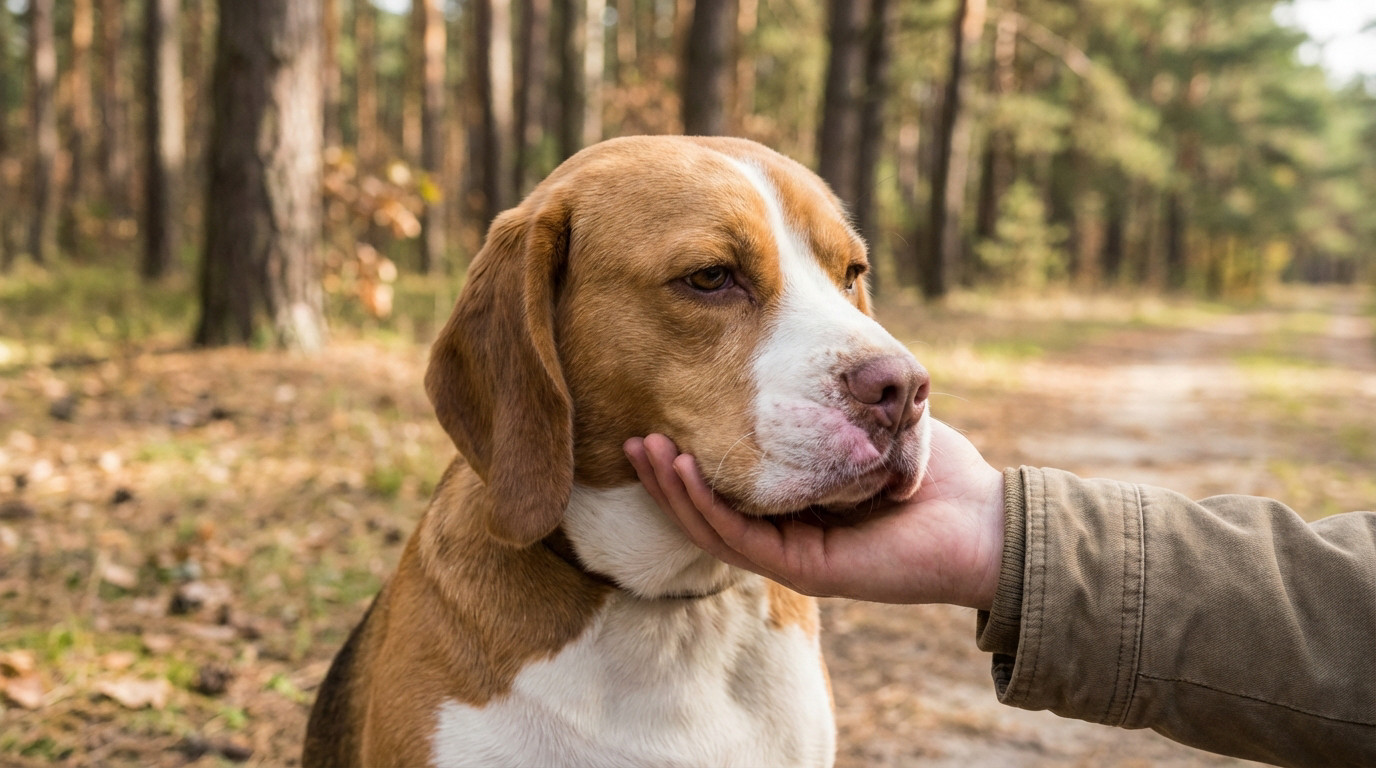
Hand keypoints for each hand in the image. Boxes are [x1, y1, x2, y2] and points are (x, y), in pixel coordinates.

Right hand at [623, 420, 1005, 608]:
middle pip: (708, 504)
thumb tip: (800, 347)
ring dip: (674, 487)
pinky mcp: (807, 569)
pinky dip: (707, 506)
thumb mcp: (871, 420)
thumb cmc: (938, 470)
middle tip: (631, 433)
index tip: (663, 409)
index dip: (690, 451)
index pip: (728, 479)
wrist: (986, 520)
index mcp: (797, 499)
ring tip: (644, 449)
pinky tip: (684, 471)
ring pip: (713, 524)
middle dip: (667, 470)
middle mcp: (787, 530)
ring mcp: (793, 553)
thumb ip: (831, 396)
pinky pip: (741, 538)